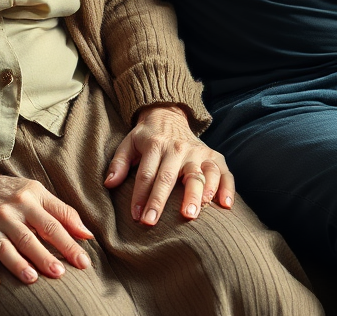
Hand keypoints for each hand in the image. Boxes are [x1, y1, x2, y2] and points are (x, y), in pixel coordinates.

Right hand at [0, 149, 93, 290]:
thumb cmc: (6, 191)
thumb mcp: (34, 192)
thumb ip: (62, 211)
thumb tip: (87, 234)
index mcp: (29, 198)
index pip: (54, 222)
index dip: (70, 242)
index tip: (84, 262)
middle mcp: (10, 210)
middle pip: (30, 236)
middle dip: (45, 255)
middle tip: (60, 273)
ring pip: (6, 247)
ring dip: (18, 263)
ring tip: (32, 278)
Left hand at [103, 104, 234, 225]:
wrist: (170, 115)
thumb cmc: (147, 137)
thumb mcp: (128, 143)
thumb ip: (118, 162)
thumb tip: (109, 184)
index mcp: (155, 145)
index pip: (146, 174)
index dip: (140, 195)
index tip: (136, 217)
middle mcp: (177, 148)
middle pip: (169, 176)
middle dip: (160, 200)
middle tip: (154, 221)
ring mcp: (198, 152)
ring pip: (199, 174)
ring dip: (196, 194)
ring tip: (192, 214)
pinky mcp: (215, 157)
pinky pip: (225, 173)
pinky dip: (227, 188)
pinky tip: (225, 206)